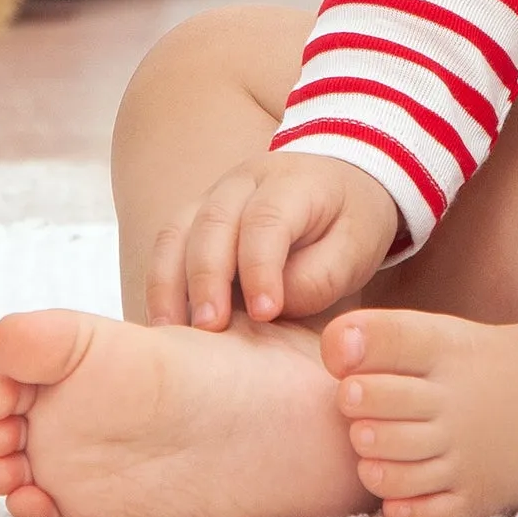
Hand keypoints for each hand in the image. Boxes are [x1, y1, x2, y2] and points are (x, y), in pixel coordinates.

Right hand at [144, 150, 401, 328]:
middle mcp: (245, 182)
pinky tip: (165, 326)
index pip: (267, 219)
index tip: (265, 314)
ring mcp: (212, 197)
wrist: (340, 184)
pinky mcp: (194, 220)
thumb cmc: (350, 223)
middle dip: (207, 277)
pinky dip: (159, 285)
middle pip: (212, 221)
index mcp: (293, 183)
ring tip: (171, 334)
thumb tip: (268, 309)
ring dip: (169, 283)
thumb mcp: (358, 246)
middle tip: (209, 329)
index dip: (261, 267)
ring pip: (176, 231)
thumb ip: (322, 276)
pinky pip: (165, 247)